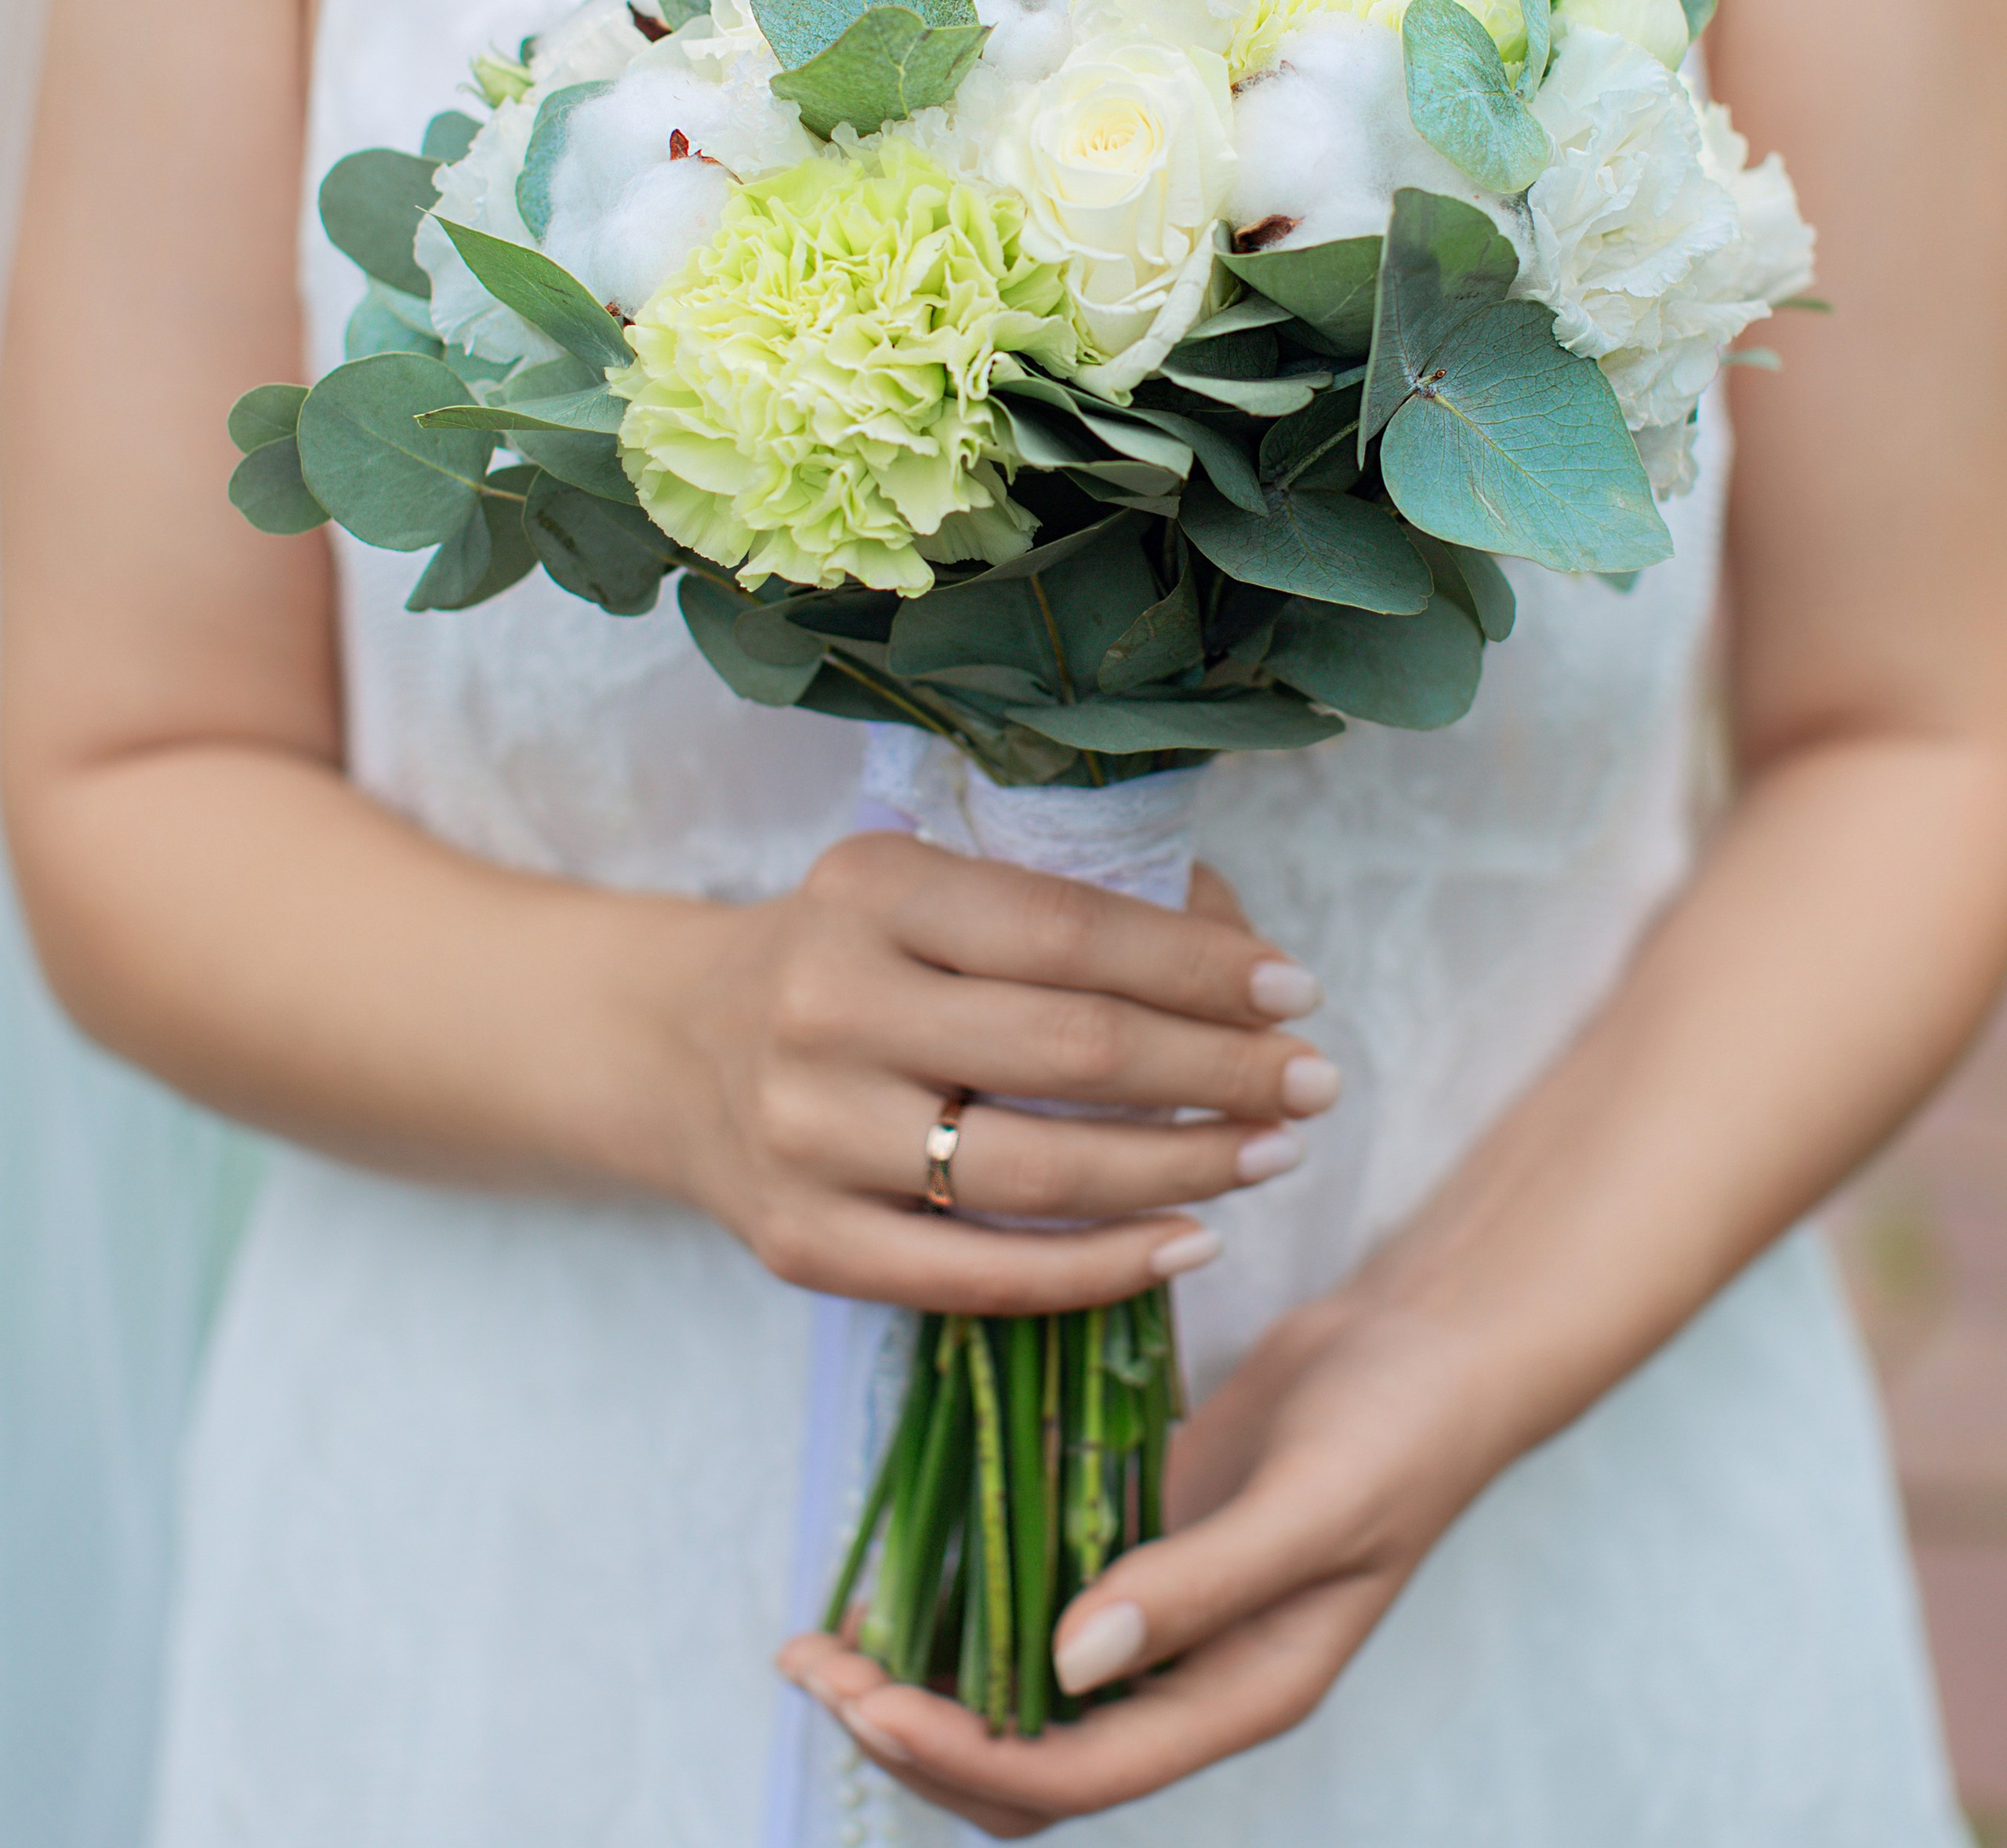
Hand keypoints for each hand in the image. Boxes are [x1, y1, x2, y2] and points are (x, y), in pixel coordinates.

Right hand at [671, 832, 1337, 1315]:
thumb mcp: (928, 892)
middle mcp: (828, 1002)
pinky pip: (982, 1273)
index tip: (1296, 992)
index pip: (1069, 929)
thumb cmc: (851, 956)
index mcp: (868, 886)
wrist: (673, 1046)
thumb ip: (1066, 912)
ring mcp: (808, 1132)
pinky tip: (1191, 1240)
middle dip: (1220, 1068)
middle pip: (1071, 1050)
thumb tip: (1243, 957)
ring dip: (1185, 1168)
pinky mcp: (804, 1243)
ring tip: (1274, 1153)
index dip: (1198, 965)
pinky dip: (1104, 1266)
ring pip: (1040, 1170)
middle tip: (1316, 1081)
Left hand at [780, 1294, 1503, 1833]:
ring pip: (1017, 1686)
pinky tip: (907, 1550)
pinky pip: (1037, 1593)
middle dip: (912, 1728)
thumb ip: (1195, 1587)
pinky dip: (966, 1592)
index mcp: (1235, 1696)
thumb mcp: (1310, 1506)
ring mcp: (1162, 1613)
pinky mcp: (1142, 1541)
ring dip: (921, 1672)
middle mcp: (1188, 1676)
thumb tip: (1062, 1665)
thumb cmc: (1395, 1431)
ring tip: (825, 1629)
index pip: (1071, 1774)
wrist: (1436, 1347)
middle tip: (814, 1661)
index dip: (961, 1753)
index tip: (866, 1700)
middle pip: (1026, 1759)